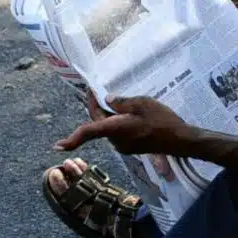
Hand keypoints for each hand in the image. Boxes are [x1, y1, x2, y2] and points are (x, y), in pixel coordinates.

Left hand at [56, 97, 195, 155]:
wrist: (180, 140)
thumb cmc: (162, 121)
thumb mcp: (142, 103)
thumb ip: (122, 102)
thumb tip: (108, 99)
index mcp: (115, 129)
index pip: (88, 132)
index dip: (71, 139)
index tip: (57, 145)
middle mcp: (116, 140)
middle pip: (98, 124)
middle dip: (96, 108)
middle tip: (96, 90)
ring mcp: (124, 146)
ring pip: (108, 128)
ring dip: (109, 115)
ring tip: (116, 97)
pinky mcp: (131, 147)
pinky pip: (118, 132)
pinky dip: (118, 121)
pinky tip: (129, 111)